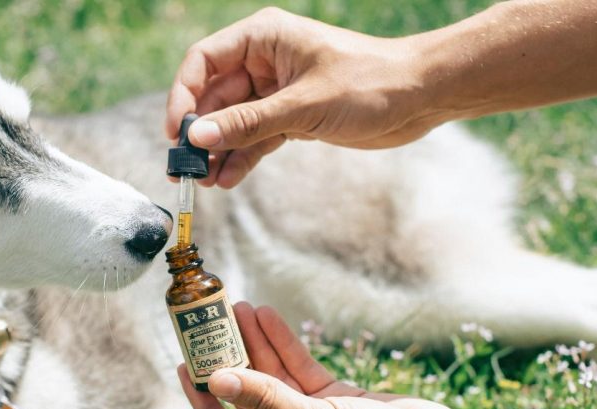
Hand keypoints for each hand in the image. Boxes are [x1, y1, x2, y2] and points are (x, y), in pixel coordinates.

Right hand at [166, 8, 437, 187]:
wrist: (420, 97)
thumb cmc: (370, 83)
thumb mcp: (303, 105)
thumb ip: (248, 123)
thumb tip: (197, 138)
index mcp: (264, 38)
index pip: (204, 62)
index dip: (184, 96)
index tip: (176, 133)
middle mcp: (265, 61)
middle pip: (214, 96)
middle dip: (199, 133)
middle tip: (184, 169)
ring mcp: (277, 90)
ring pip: (233, 122)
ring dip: (218, 151)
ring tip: (204, 182)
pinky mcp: (292, 116)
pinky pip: (255, 137)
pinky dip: (242, 158)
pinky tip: (228, 180)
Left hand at [179, 303, 474, 408]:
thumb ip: (268, 399)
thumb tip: (219, 378)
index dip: (202, 405)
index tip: (188, 368)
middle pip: (244, 400)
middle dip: (228, 363)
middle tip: (208, 328)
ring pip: (271, 379)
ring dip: (254, 345)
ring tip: (238, 308)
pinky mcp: (332, 402)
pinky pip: (298, 369)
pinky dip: (283, 344)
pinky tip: (267, 316)